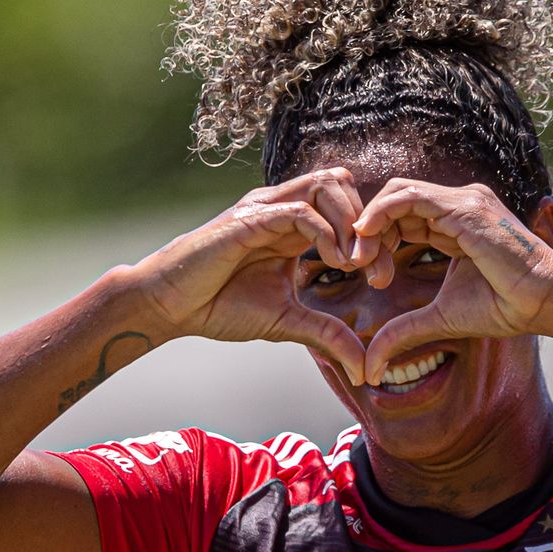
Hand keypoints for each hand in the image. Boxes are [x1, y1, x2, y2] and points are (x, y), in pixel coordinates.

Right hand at [134, 168, 382, 385]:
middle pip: (343, 183)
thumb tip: (362, 368)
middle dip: (369, 225)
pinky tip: (333, 262)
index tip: (383, 279)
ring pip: (326, 184)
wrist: (169, 304)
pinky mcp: (250, 219)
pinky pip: (299, 210)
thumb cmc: (220, 306)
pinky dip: (325, 232)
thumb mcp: (287, 321)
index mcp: (294, 226)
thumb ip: (327, 335)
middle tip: (376, 270)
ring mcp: (266, 209)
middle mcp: (282, 209)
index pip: (347, 207)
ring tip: (355, 263)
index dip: (372, 238)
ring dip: (350, 222)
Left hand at [348, 178, 552, 383]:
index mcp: (454, 223)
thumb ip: (402, 331)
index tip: (372, 277)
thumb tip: (370, 367)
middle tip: (359, 267)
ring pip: (397, 193)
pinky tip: (367, 238)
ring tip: (361, 259)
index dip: (379, 241)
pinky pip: (408, 197)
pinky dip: (380, 213)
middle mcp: (457, 205)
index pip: (402, 217)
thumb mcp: (439, 318)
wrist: (543, 301)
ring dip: (370, 224)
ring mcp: (462, 201)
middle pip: (395, 202)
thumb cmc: (504, 307)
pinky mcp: (463, 207)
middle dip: (369, 233)